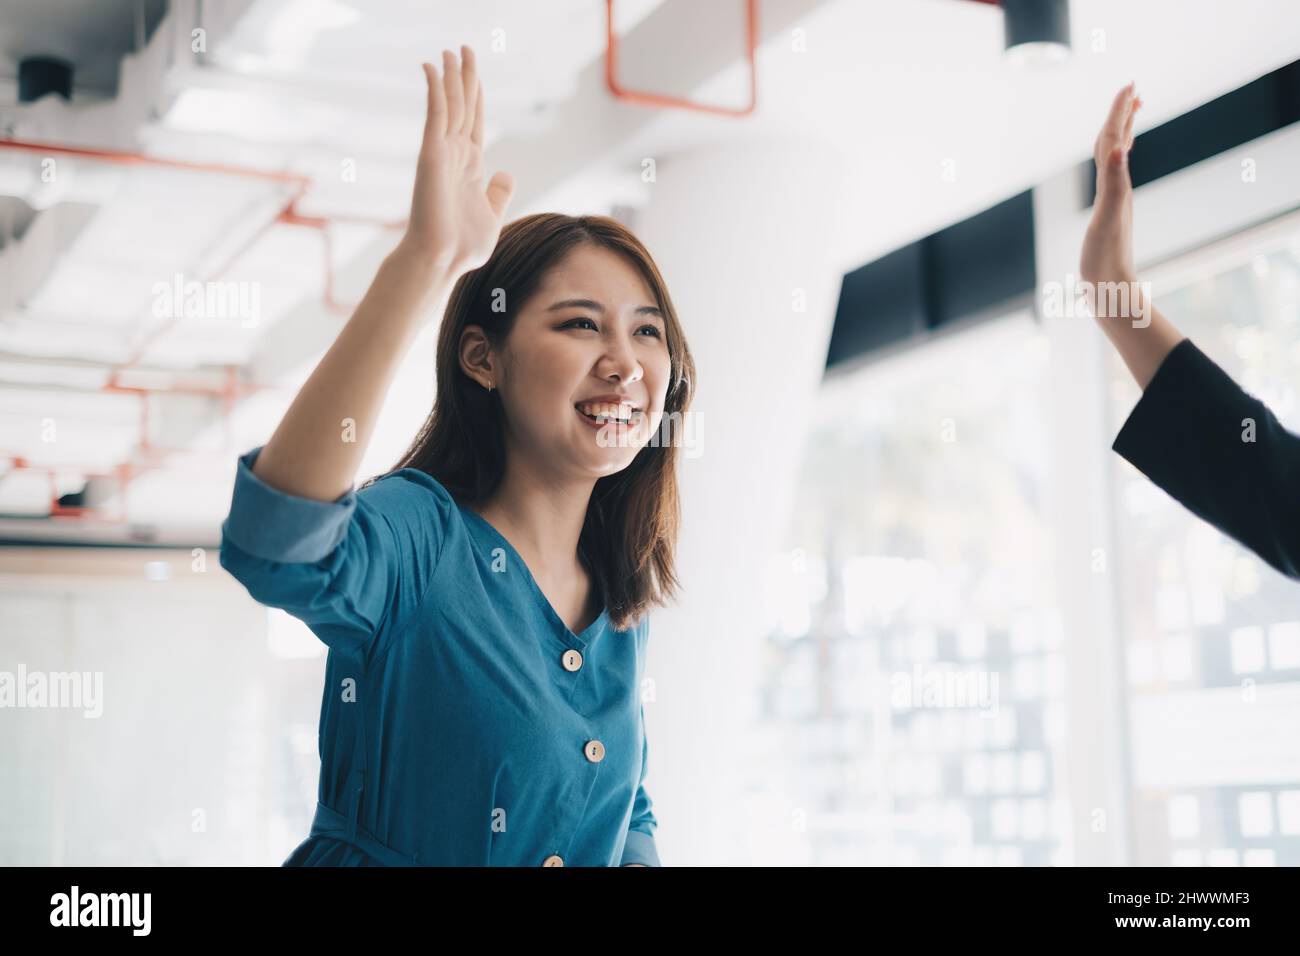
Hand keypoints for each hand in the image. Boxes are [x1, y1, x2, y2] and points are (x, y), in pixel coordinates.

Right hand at [400, 46, 515, 276]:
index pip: (473, 121)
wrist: (443, 259)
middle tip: (463, 48)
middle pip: (462, 106)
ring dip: (451, 76)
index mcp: (470, 166)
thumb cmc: (463, 245)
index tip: (474, 72)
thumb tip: (504, 174)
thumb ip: (499, 193)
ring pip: (450, 105)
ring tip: (451, 51)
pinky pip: (435, 115)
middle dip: (464, 77)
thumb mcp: (492, 215)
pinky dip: (435, 90)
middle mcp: (455, 155)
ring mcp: (442, 153)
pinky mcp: (431, 155)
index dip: (475, 95)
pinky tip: (433, 68)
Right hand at [1080, 83, 1141, 287]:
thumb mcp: (1108, 217)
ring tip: (1124, 119)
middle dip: (1124, 115)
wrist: (1110, 289)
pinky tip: (1111, 165)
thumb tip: (1117, 150)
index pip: (1116, 138)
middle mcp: (1117, 188)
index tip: (1128, 84)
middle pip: (1119, 143)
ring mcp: (1113, 201)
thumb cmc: (1105, 258)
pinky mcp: (1106, 215)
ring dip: (1120, 135)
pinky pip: (1109, 179)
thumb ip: (1113, 183)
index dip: (1120, 111)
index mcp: (1116, 184)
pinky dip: (1110, 163)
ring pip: (1116, 159)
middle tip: (1131, 90)